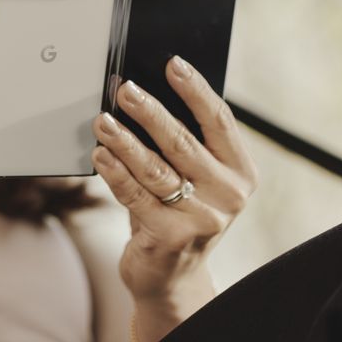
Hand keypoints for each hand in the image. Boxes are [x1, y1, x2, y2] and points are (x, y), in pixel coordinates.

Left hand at [91, 56, 257, 335]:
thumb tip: (145, 95)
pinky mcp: (171, 238)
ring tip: (102, 121)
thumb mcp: (194, 180)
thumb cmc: (178, 214)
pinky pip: (135, 196)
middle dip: (150, 112)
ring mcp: (201, 220)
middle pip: (183, 142)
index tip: (172, 64)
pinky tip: (100, 154)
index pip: (219, 121)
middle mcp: (228, 196)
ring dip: (124, 141)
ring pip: (155, 169)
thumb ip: (182, 145)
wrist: (172, 278)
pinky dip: (114, 172)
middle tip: (125, 90)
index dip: (196, 89)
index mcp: (241, 172)